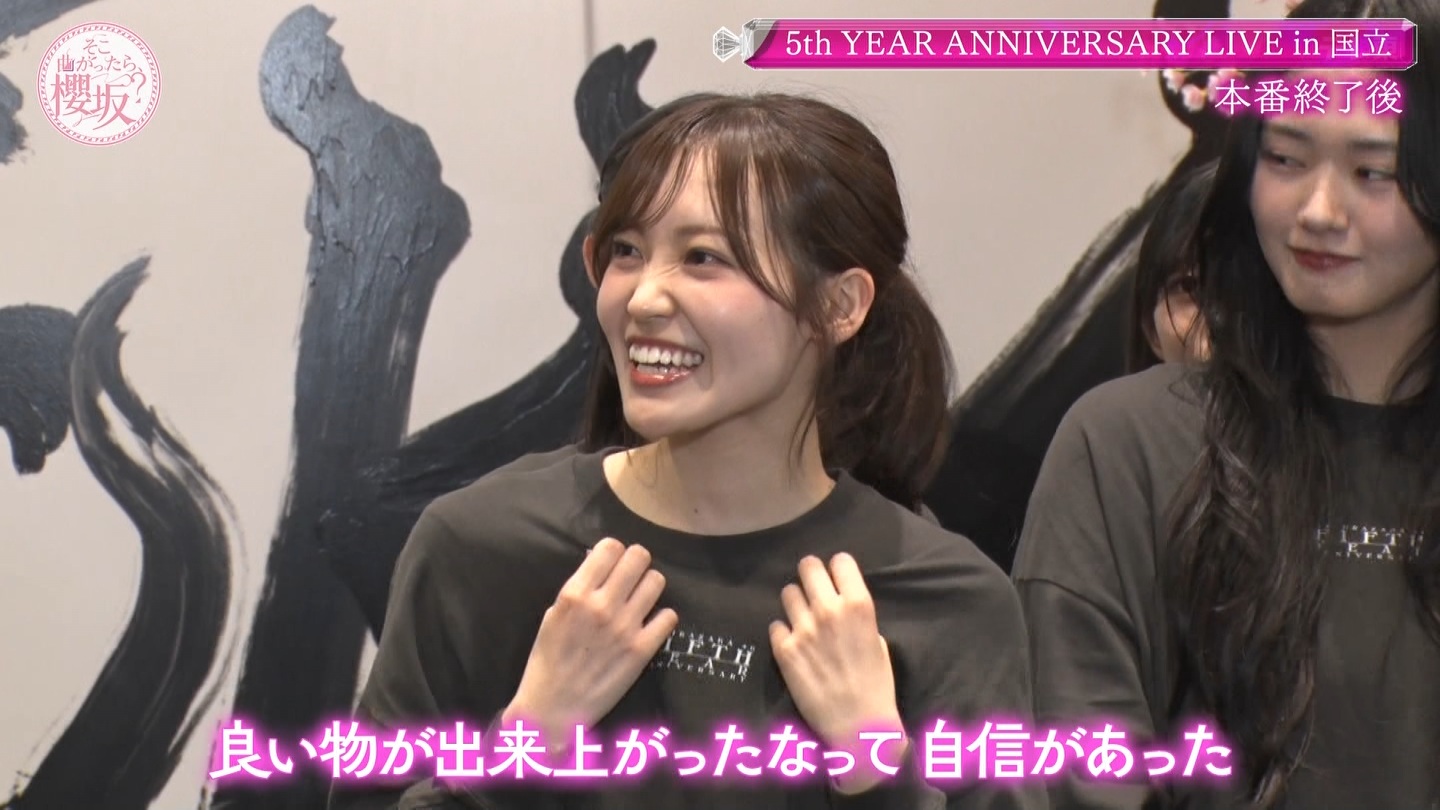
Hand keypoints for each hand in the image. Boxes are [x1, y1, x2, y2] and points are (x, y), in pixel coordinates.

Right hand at [503, 538, 677, 755]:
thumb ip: (578, 589)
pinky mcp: (642, 650)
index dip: (615, 551)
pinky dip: (662, 618)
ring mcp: (625, 627)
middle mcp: (602, 605)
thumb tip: (602, 565)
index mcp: (575, 594)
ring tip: (641, 599)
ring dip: (650, 587)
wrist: (553, 708)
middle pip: (639, 557)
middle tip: (631, 577)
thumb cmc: (548, 660)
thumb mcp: (553, 615)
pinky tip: (650, 625)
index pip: (610, 547)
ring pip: (657, 581)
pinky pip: (669, 617)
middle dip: (636, 563)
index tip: (614, 562)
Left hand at [769, 553, 905, 793]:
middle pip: (808, 566)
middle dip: (811, 575)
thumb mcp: (878, 641)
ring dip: (795, 602)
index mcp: (858, 605)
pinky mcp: (783, 649)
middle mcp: (828, 610)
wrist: (858, 725)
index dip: (838, 569)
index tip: (837, 579)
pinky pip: (776, 625)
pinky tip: (794, 645)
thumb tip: (840, 604)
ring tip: (802, 618)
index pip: (840, 561)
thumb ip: (857, 617)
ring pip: (788, 592)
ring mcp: (802, 628)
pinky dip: (783, 632)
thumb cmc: (876, 684)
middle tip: (813, 587)